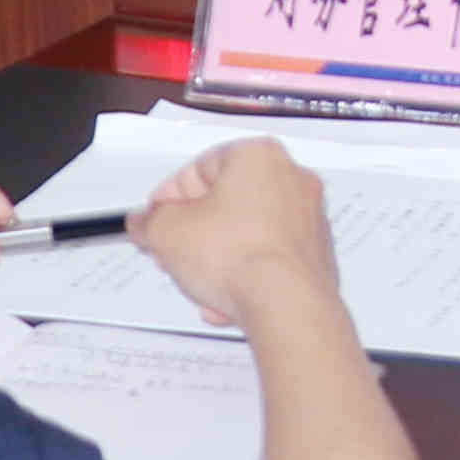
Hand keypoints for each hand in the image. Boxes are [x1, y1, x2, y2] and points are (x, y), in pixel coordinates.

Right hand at [131, 136, 331, 326]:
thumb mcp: (168, 232)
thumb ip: (149, 221)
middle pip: (226, 202)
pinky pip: (267, 261)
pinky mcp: (314, 254)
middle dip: (193, 231)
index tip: (155, 217)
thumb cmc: (238, 256)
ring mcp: (307, 218)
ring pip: (246, 235)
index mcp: (258, 156)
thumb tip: (145, 222)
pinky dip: (245, 277)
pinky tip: (224, 301)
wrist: (284, 303)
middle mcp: (291, 180)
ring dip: (216, 259)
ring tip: (197, 281)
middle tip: (171, 250)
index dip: (170, 196)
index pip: (200, 167)